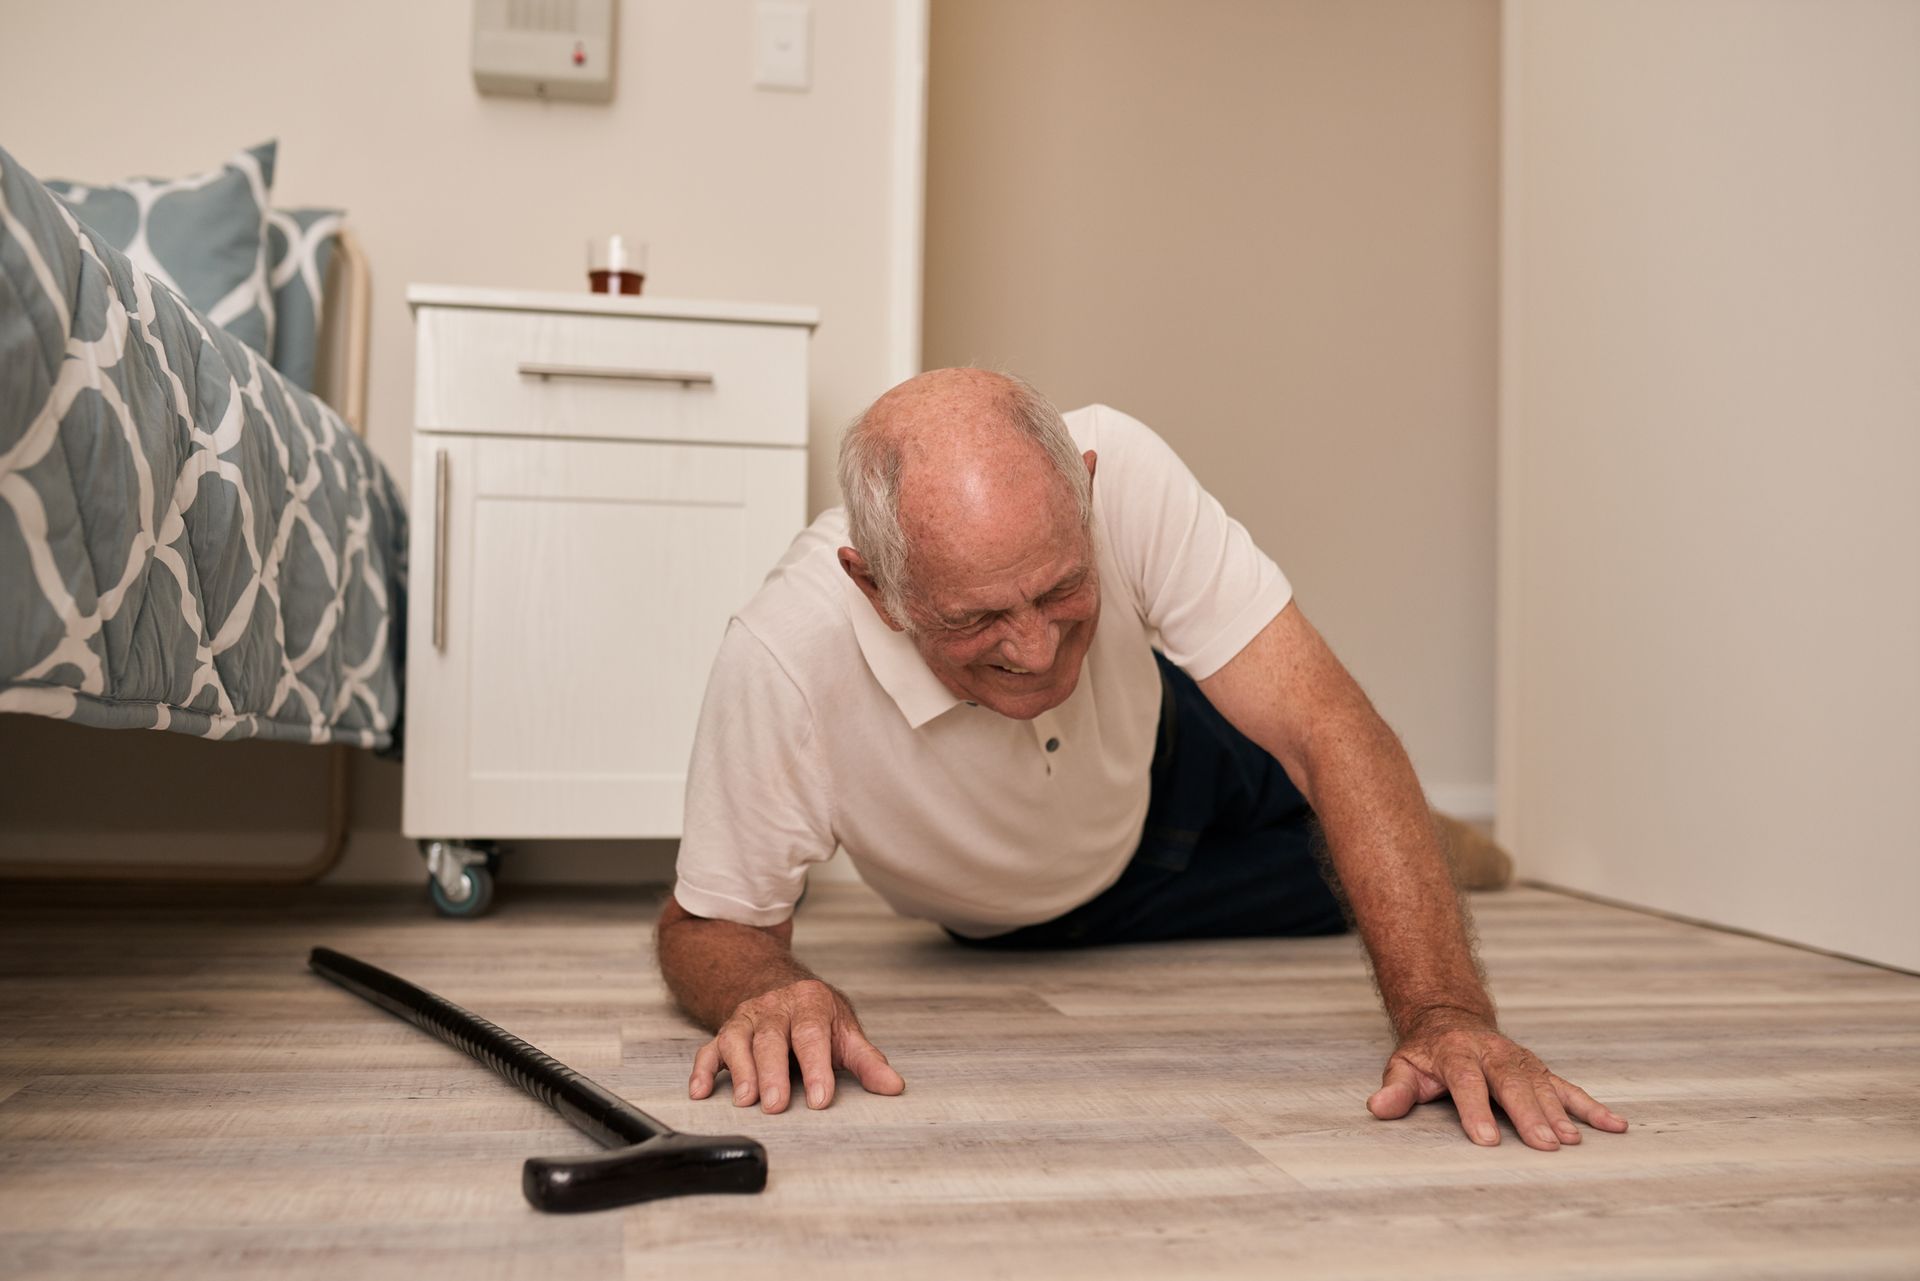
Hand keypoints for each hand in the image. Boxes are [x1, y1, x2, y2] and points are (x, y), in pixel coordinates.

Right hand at [689, 978, 904, 1112]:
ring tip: (745, 1100)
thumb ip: (867, 1061)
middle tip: (776, 1105)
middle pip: (772, 1038)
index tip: (820, 1099)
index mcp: (810, 1003)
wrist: (781, 988)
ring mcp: (747, 1018)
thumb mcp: (845, 1032)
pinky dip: (702, 1070)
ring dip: (740, 1070)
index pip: (812, 1035)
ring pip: (738, 1040)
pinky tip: (700, 1091)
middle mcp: (775, 1007)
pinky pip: (709, 1049)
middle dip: (773, 1073)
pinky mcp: (725, 1032)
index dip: (816, 1067)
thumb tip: (894, 1086)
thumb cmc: (817, 1017)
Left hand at [1367, 1012, 1627, 1149]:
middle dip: (1528, 1115)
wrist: (1452, 1018)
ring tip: (1572, 1142)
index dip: (1475, 1110)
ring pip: (1542, 1086)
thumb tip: (1378, 1109)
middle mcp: (1493, 1054)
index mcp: (1457, 1053)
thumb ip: (1395, 1089)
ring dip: (1559, 1114)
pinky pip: (1568, 1088)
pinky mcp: (1539, 1070)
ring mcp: (1520, 1061)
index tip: (1485, 1140)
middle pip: (1511, 1084)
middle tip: (1544, 1145)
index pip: (1466, 1082)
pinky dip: (1591, 1106)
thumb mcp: (1404, 1065)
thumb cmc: (1427, 1053)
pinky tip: (1614, 1125)